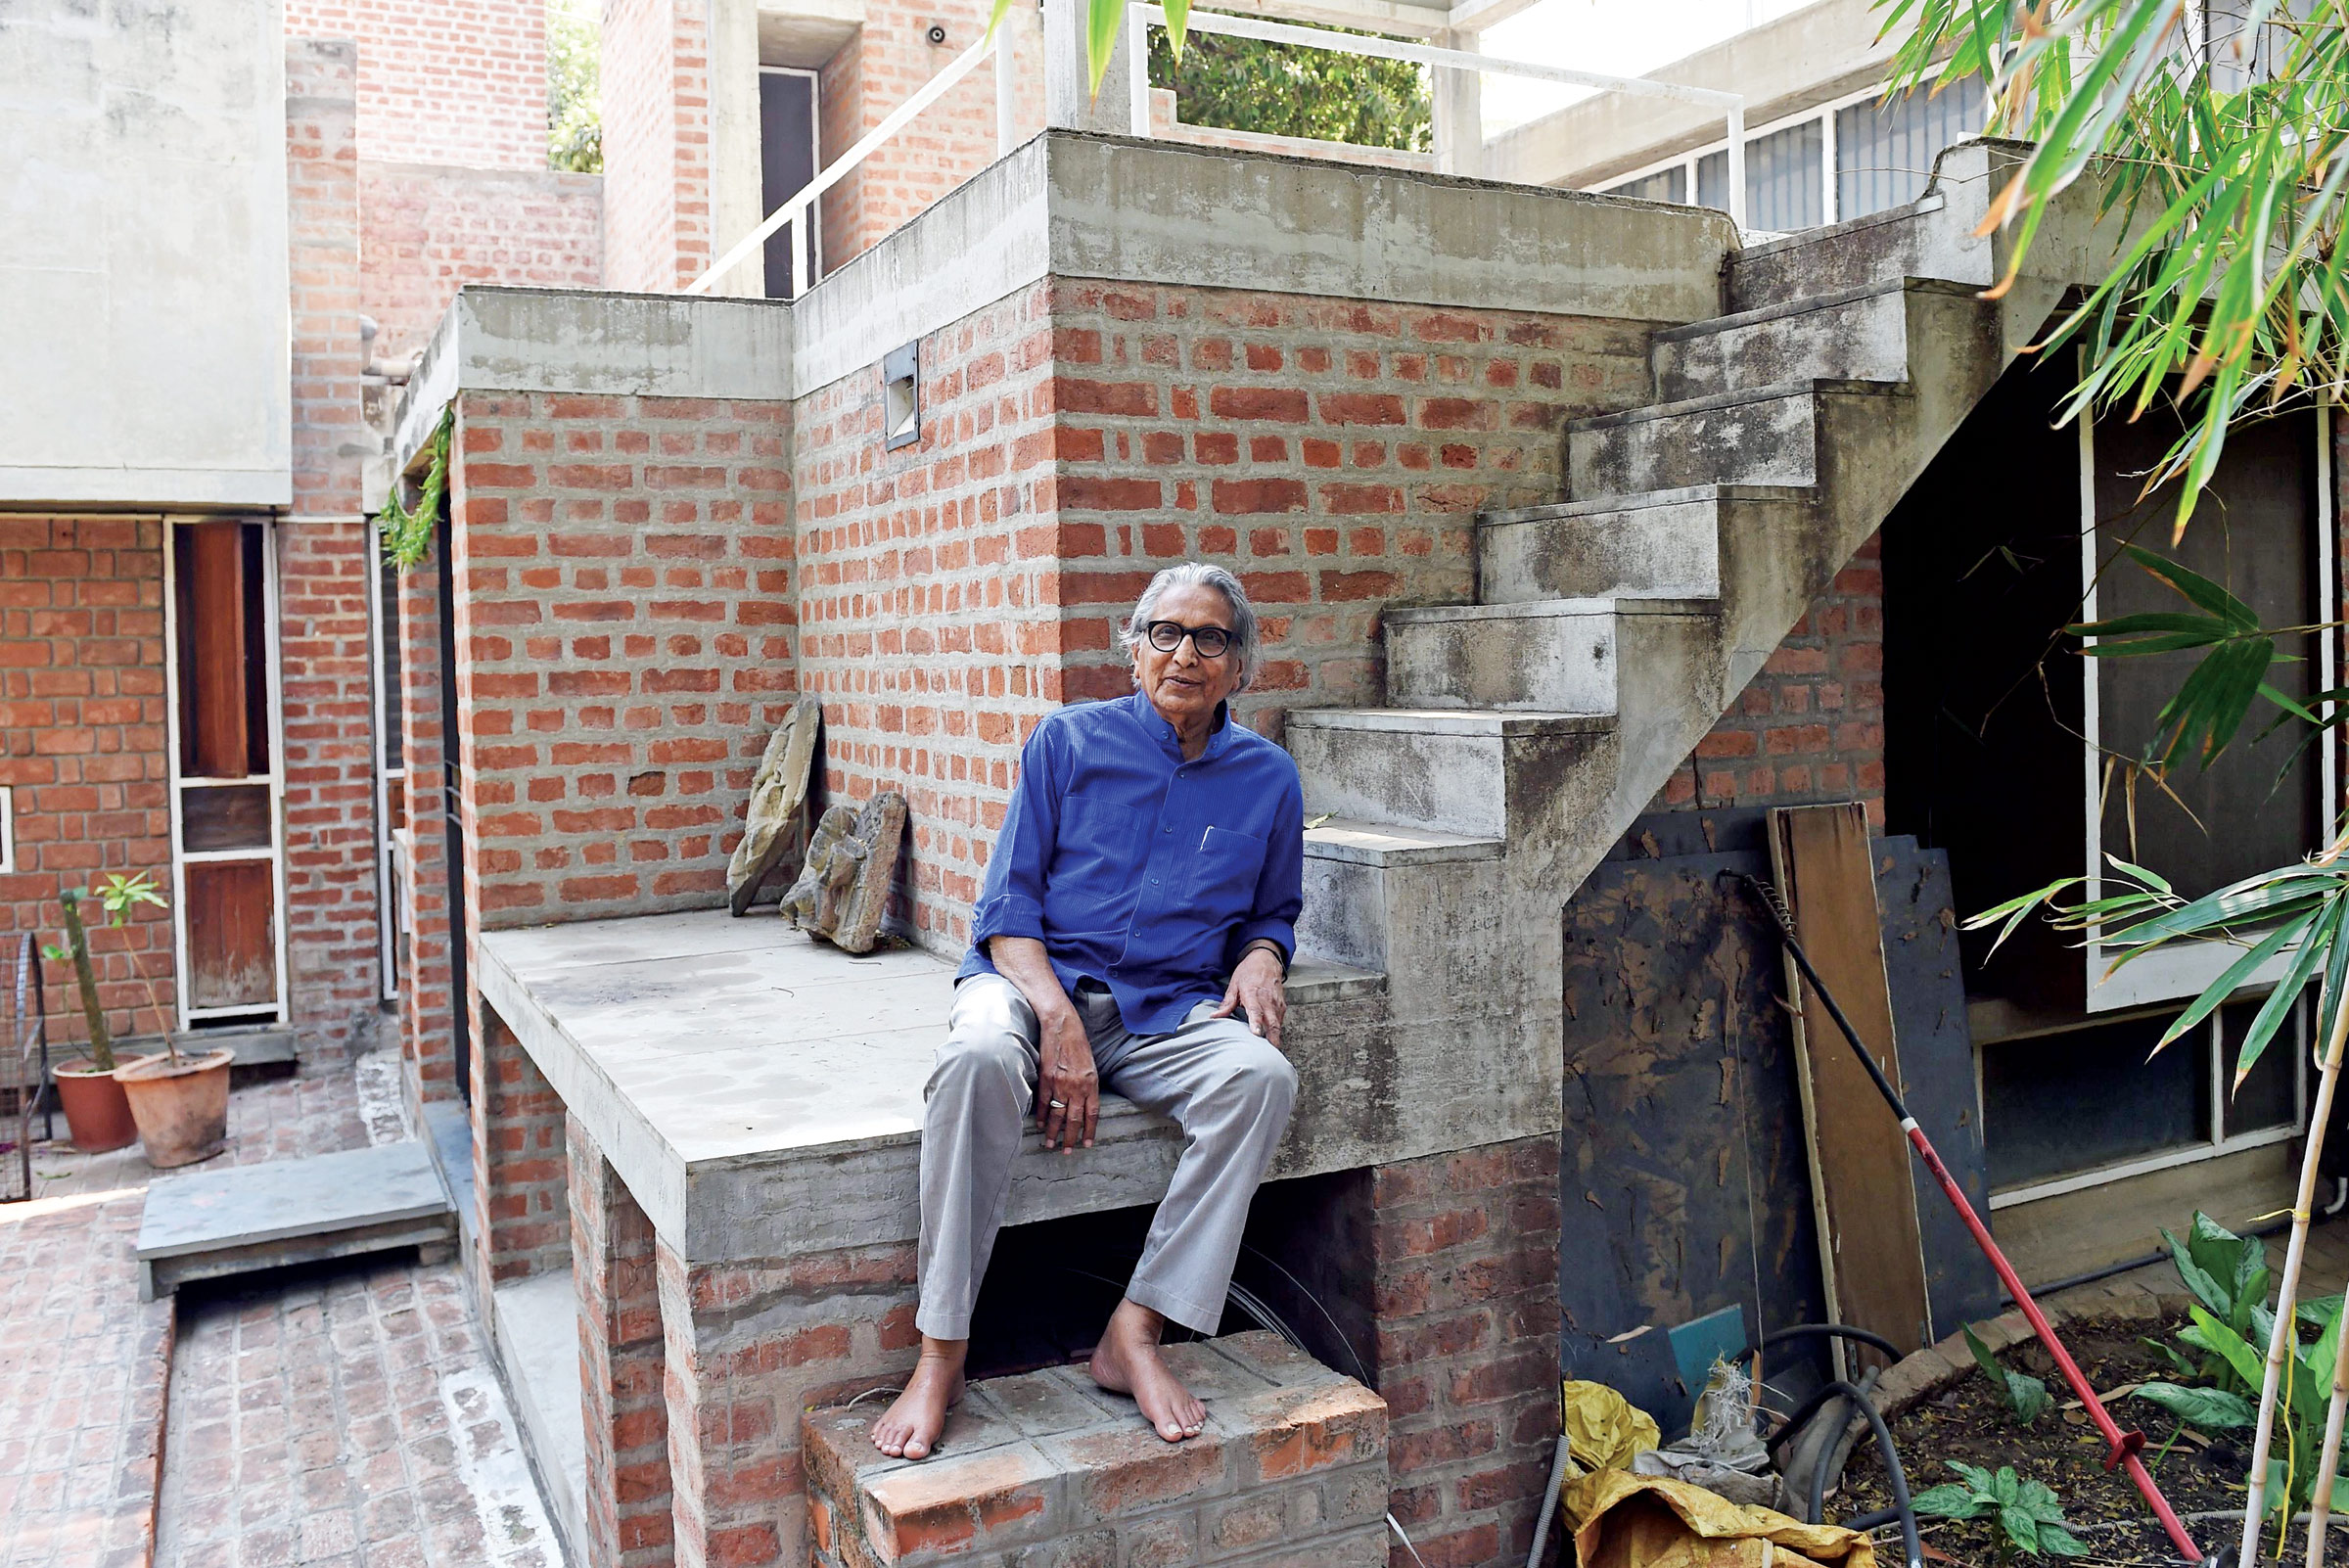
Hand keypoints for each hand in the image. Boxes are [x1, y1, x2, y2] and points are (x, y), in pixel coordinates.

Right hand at [1037, 1008, 1098, 1150]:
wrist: (1062, 1026)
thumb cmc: (1078, 1043)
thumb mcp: (1091, 1065)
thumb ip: (1088, 1085)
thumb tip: (1084, 1103)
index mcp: (1091, 1083)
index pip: (1092, 1114)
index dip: (1089, 1131)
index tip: (1086, 1144)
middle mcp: (1077, 1087)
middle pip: (1074, 1119)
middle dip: (1071, 1138)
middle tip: (1067, 1151)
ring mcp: (1060, 1084)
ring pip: (1057, 1115)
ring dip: (1054, 1132)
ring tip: (1050, 1145)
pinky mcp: (1046, 1079)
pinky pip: (1044, 1103)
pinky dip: (1042, 1116)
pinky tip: (1041, 1125)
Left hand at [1211, 947, 1286, 1050]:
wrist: (1266, 959)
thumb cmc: (1248, 972)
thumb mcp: (1234, 984)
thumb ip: (1227, 1002)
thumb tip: (1215, 1016)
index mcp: (1253, 993)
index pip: (1256, 1010)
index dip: (1256, 1023)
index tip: (1256, 1034)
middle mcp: (1267, 999)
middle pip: (1272, 1021)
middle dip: (1272, 1038)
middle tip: (1269, 1053)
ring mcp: (1276, 1003)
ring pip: (1278, 1023)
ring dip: (1276, 1037)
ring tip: (1271, 1052)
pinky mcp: (1282, 1005)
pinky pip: (1280, 1020)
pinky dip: (1277, 1030)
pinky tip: (1272, 1040)